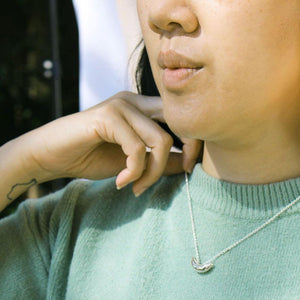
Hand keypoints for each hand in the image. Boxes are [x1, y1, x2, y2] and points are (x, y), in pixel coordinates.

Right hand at [9, 92, 201, 196]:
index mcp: (142, 108)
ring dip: (152, 172)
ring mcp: (121, 106)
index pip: (181, 119)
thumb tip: (187, 163)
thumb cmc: (91, 157)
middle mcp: (135, 101)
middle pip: (178, 123)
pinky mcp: (108, 116)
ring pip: (160, 139)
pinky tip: (120, 182)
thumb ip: (160, 160)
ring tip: (136, 186)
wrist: (51, 155)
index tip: (188, 168)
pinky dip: (133, 171)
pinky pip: (136, 148)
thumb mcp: (134, 162)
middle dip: (186, 151)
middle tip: (180, 173)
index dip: (193, 143)